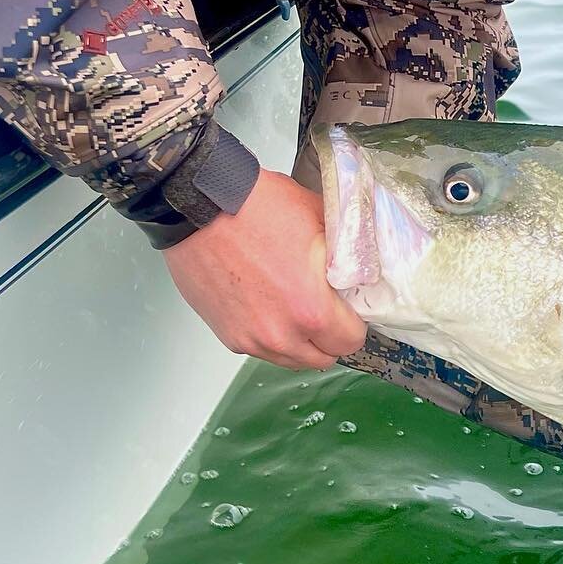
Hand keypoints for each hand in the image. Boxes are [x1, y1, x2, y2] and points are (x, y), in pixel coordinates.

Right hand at [164, 169, 367, 369]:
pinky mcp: (227, 334)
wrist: (200, 204)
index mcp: (311, 310)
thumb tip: (362, 268)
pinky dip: (271, 335)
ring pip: (291, 359)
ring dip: (301, 341)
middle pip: (322, 358)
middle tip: (326, 308)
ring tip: (296, 307)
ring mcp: (250, 338)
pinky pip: (261, 349)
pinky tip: (269, 305)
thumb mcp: (322, 222)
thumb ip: (347, 255)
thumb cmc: (259, 207)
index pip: (351, 342)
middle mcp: (280, 334)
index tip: (349, 308)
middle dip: (330, 336)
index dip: (355, 323)